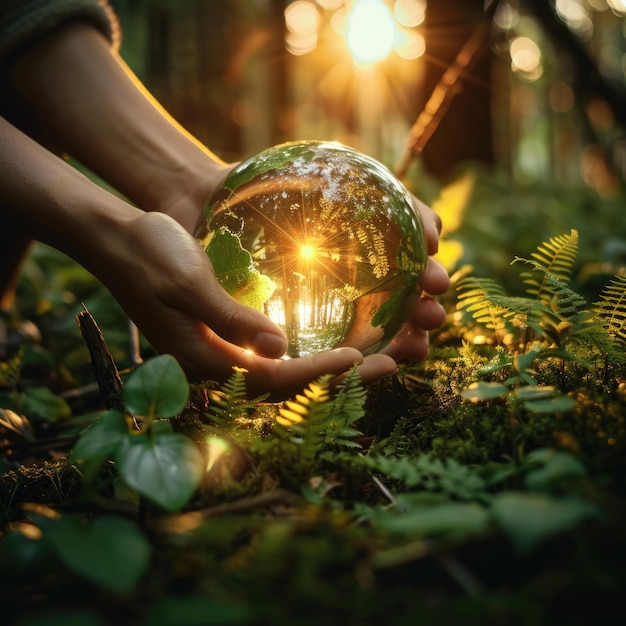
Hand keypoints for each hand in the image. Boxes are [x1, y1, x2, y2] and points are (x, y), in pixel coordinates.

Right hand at [147, 184, 448, 394]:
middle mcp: (221, 364)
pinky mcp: (230, 333)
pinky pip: (280, 352)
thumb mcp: (188, 284)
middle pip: (292, 383)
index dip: (321, 373)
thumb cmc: (149, 256)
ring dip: (338, 364)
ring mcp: (226, 350)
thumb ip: (231, 318)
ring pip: (292, 369)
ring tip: (384, 351)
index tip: (362, 359)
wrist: (120, 241)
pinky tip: (344, 335)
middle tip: (394, 361)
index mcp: (207, 361)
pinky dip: (315, 348)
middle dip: (344, 377)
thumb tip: (278, 347)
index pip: (276, 379)